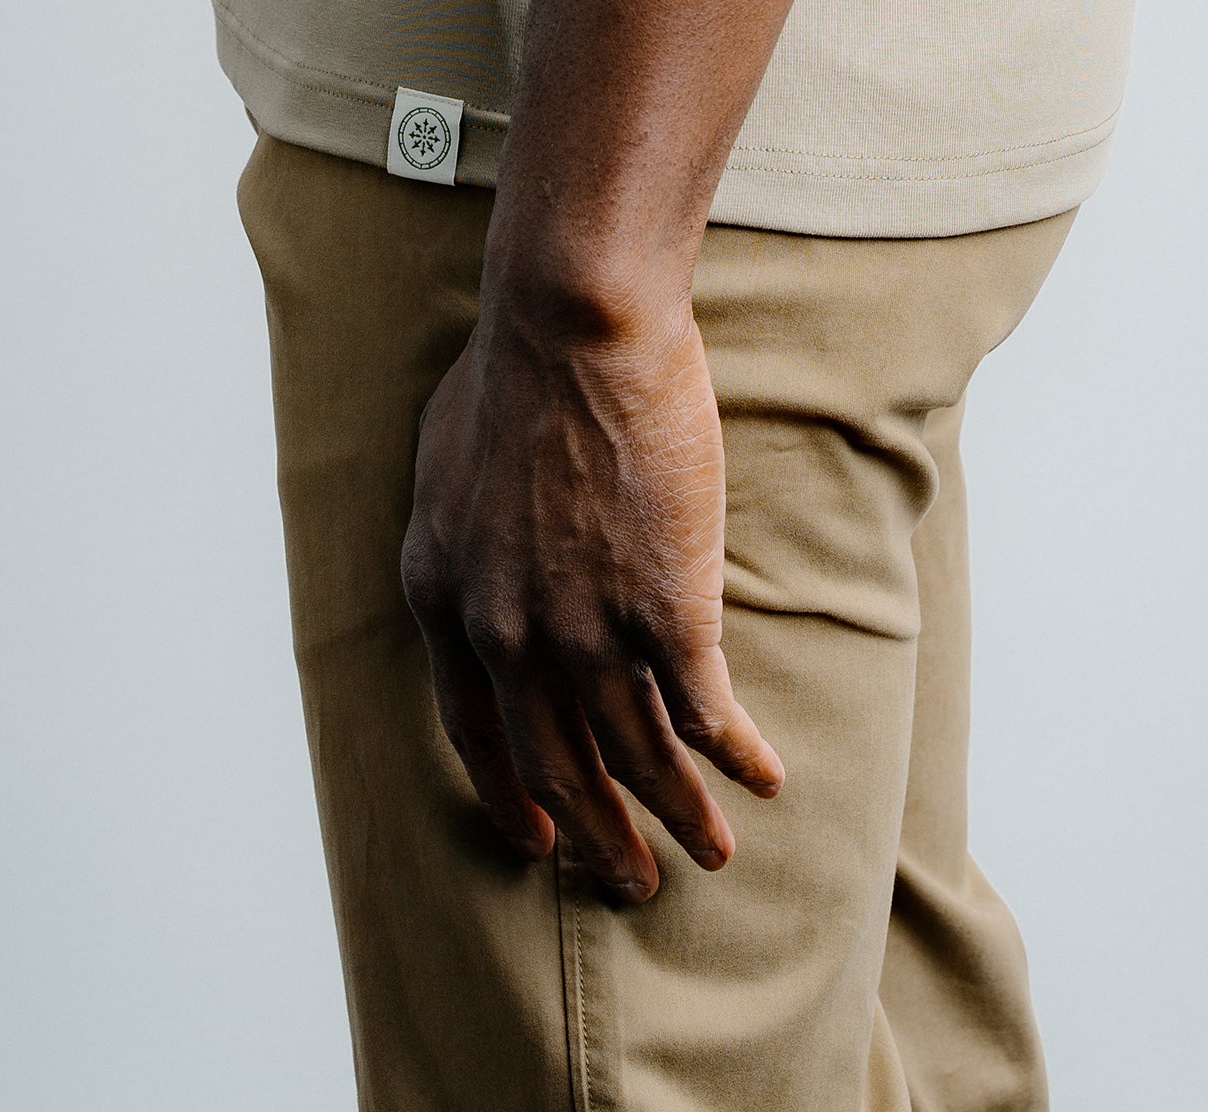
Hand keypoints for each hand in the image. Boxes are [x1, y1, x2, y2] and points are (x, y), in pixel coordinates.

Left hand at [398, 282, 783, 901]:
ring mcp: (584, 633)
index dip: (510, 793)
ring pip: (638, 761)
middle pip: (557, 767)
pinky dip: (736, 757)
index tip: (539, 836)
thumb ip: (462, 537)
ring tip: (713, 855)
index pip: (473, 731)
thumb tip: (480, 563)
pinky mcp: (665, 615)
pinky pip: (703, 715)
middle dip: (599, 838)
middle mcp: (505, 637)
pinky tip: (764, 776)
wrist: (571, 323)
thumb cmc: (512, 364)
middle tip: (632, 884)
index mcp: (443, 598)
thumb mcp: (445, 465)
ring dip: (680, 820)